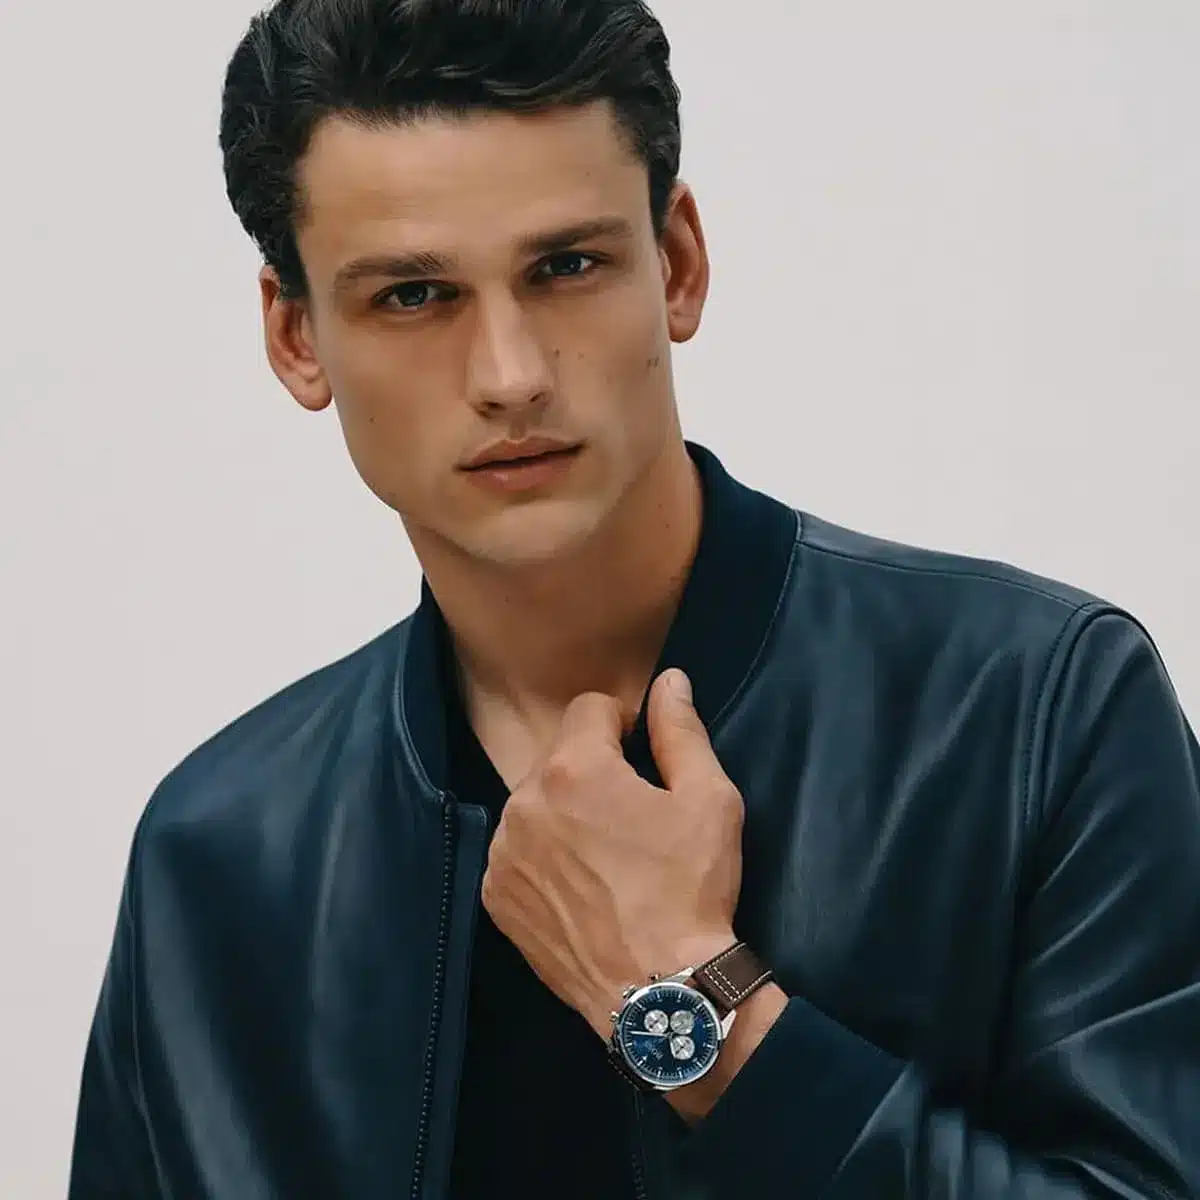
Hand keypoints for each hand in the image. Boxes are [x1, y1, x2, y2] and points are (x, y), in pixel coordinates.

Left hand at [480, 668, 744, 1040]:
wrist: (662, 993)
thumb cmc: (691, 889)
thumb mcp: (708, 799)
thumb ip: (680, 730)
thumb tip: (669, 680)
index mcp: (573, 767)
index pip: (590, 708)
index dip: (625, 724)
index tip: (646, 760)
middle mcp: (524, 801)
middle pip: (560, 756)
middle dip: (594, 770)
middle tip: (634, 816)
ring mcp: (503, 853)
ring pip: (536, 803)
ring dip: (565, 813)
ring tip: (608, 857)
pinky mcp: (496, 896)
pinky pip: (517, 850)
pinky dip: (544, 856)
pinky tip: (582, 886)